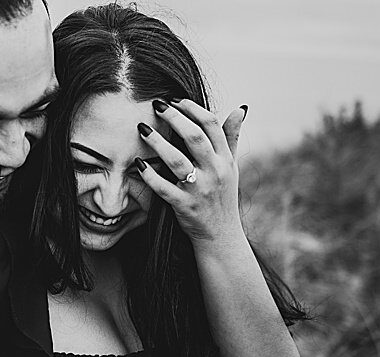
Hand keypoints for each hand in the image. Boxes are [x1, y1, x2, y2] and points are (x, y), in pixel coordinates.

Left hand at [136, 100, 249, 244]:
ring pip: (177, 160)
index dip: (192, 108)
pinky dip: (150, 175)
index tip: (175, 99)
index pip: (211, 125)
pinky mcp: (185, 206)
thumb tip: (240, 109)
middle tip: (156, 104)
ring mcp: (200, 189)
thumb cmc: (223, 195)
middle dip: (174, 118)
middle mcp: (215, 171)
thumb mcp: (232, 166)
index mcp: (225, 159)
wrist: (221, 235)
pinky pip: (164, 188)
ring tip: (142, 128)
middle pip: (194, 137)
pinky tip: (139, 163)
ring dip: (158, 142)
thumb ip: (232, 137)